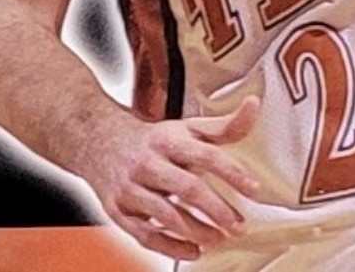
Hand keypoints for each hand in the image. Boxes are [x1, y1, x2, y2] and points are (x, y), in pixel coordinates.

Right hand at [80, 97, 259, 260]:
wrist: (99, 142)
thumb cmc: (155, 140)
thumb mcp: (188, 128)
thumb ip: (223, 125)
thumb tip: (254, 104)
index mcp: (169, 139)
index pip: (206, 154)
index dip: (232, 172)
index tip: (254, 189)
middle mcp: (149, 162)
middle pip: (187, 187)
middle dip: (216, 209)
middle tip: (239, 225)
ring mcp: (131, 188)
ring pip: (167, 214)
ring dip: (197, 230)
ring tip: (221, 238)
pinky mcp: (118, 211)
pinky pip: (145, 234)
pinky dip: (170, 246)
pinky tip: (194, 250)